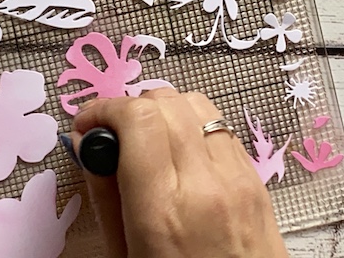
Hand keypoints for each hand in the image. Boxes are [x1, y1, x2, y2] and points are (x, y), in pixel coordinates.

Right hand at [68, 89, 288, 257]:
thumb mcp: (123, 253)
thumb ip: (103, 192)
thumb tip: (88, 142)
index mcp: (163, 210)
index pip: (138, 119)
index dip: (105, 108)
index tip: (88, 124)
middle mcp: (206, 183)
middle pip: (166, 102)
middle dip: (129, 106)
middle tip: (112, 132)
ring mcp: (237, 176)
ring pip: (195, 103)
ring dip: (162, 109)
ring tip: (145, 136)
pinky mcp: (255, 176)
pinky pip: (220, 125)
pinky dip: (191, 123)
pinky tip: (179, 148)